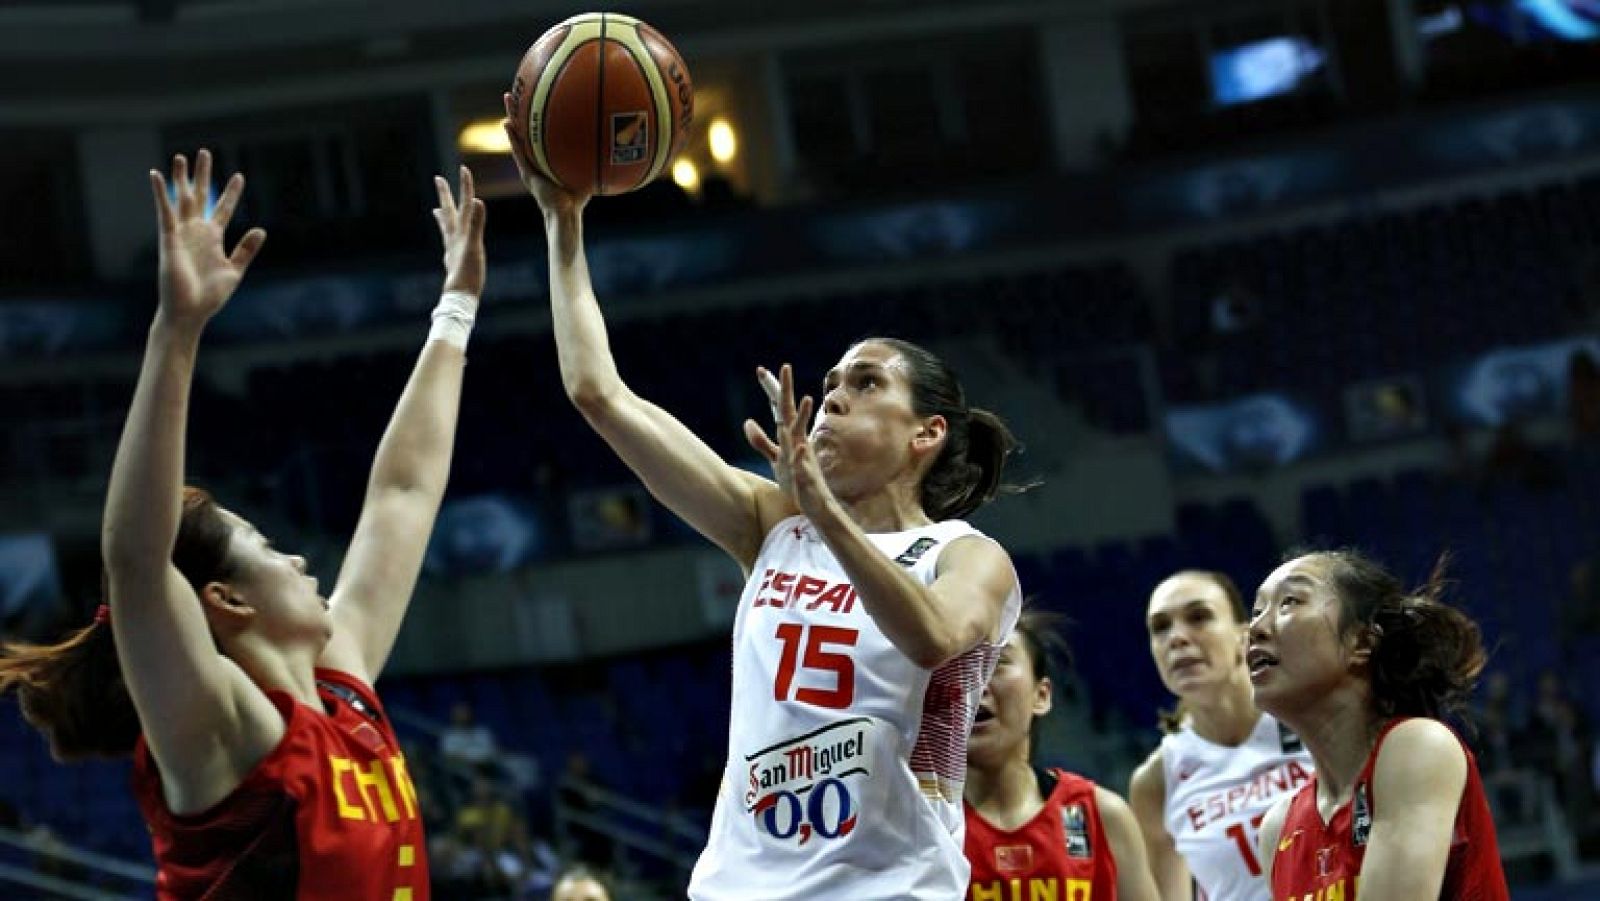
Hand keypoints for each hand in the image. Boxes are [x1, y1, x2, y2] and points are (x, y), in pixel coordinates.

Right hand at [149, 150, 264, 327]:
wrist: (190, 312)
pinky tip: (156, 175)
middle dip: (203, 176)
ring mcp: (181, 233)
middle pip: (200, 197)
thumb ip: (246, 250)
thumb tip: (261, 230)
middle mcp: (196, 232)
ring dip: (181, 178)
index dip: (232, 193)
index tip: (240, 176)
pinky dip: (160, 193)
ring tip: (181, 157)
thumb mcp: (234, 270)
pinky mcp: (168, 239)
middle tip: (205, 153)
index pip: (223, 209)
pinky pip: (164, 212)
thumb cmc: (210, 296)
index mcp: (213, 239)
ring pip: (181, 199)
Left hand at [434, 165, 486, 296]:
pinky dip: (449, 237)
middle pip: (448, 212)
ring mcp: (453, 250)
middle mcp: (453, 238)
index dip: (465, 186)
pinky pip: (450, 244)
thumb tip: (476, 201)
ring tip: (436, 210)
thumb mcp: (474, 246)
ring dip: (443, 216)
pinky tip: (449, 242)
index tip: (463, 168)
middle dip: (445, 195)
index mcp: (459, 232)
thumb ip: (476, 224)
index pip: (463, 204)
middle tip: (438, 179)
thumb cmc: (468, 274)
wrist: (459, 297)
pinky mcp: (455, 261)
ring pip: (446, 228)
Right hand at [502, 92, 590, 218]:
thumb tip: (617, 140)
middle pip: (529, 128)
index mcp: (548, 156)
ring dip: (513, 117)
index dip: (540, 114)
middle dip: (525, 108)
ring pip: (519, 136)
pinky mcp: (527, 173)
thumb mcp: (587, 171)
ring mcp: (530, 165)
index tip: (540, 94)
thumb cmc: (578, 197)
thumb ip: (594, 157)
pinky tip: (508, 123)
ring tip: (509, 98)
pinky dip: (513, 138)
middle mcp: (537, 158)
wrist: (565, 214)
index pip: (542, 131)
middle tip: (522, 88)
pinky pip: (518, 152)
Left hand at [743, 364, 835, 520]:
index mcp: (790, 435)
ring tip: (804, 398)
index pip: (778, 408)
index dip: (771, 390)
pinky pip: (802, 464)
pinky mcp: (804, 475)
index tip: (761, 370)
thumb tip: (747, 422)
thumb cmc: (796, 479)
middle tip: (785, 367)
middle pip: (789, 412)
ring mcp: (802, 456)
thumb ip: (761, 441)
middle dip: (786, 390)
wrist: (815, 504)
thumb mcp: (775, 457)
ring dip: (801, 417)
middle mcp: (798, 440)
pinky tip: (799, 447)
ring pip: (799, 434)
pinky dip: (800, 456)